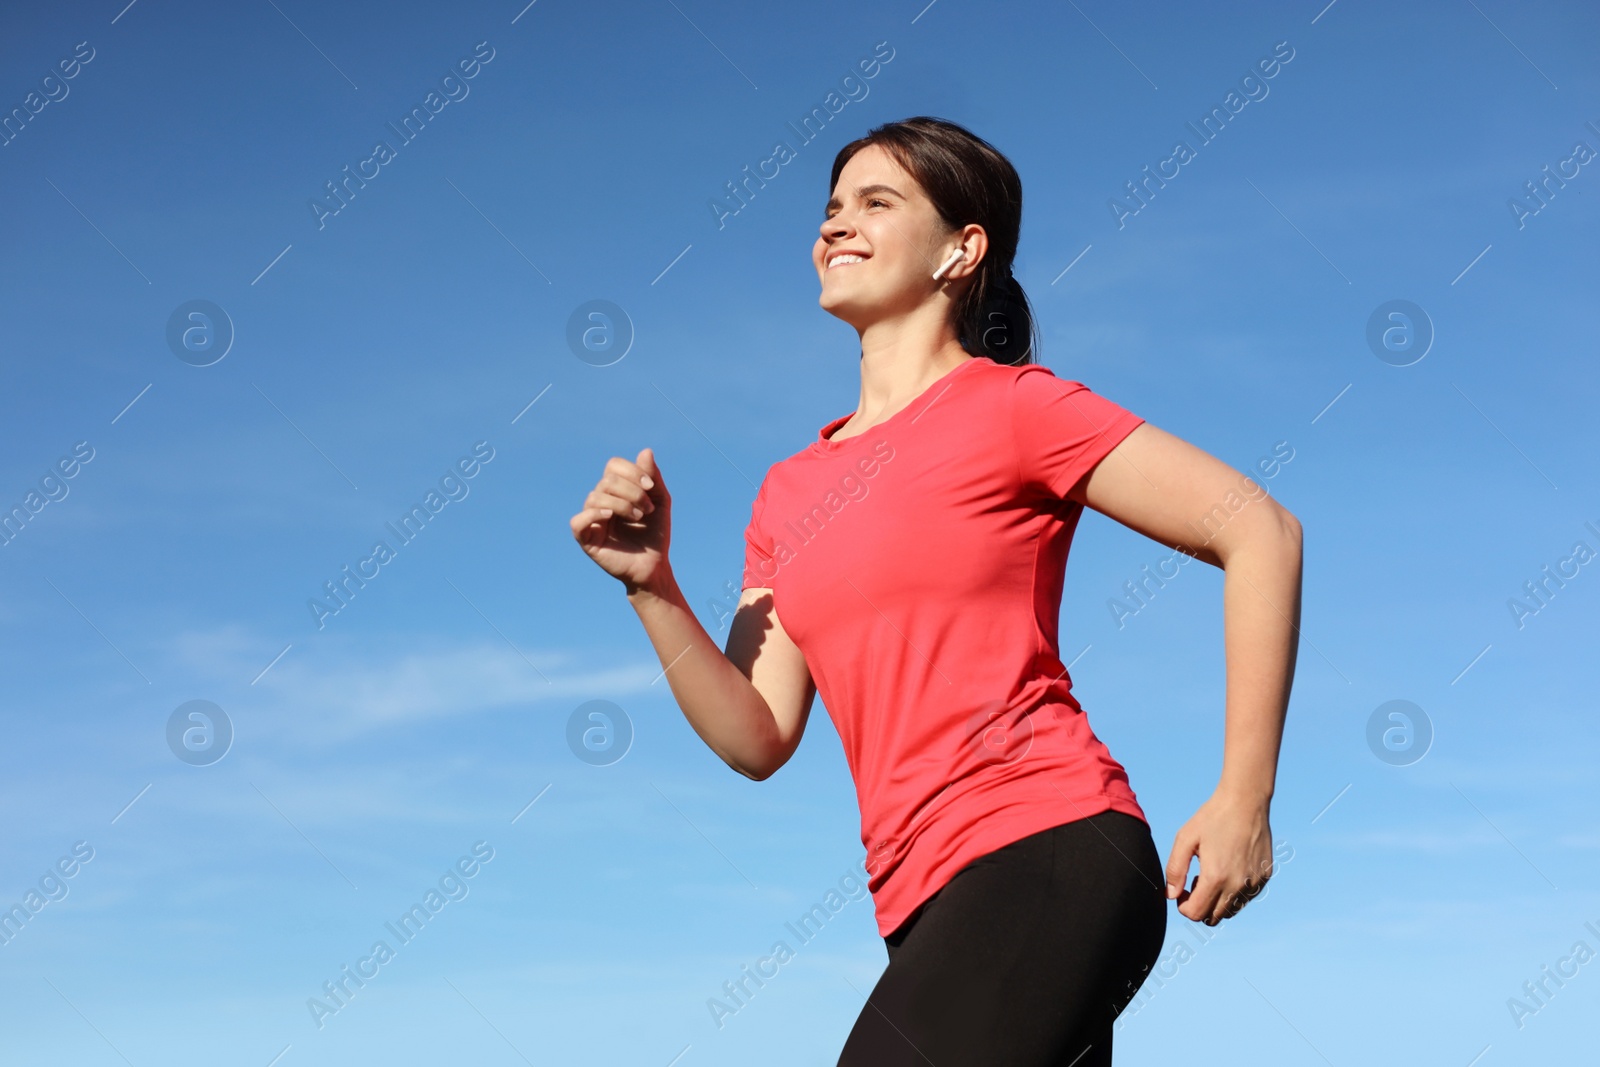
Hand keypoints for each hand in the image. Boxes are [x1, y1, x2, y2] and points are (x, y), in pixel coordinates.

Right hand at [570, 448, 669, 592]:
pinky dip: (594, 514)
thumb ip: (652, 477)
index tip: (650, 487)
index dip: (632, 471)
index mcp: (615, 490)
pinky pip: (578, 520)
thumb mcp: (659, 501)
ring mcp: (591, 519)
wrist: (654, 565)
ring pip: (595, 497)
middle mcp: (600, 501)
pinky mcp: (586, 538)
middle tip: (646, 509)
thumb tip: (645, 451)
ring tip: (637, 518)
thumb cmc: (655, 533)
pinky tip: (610, 516)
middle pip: (607, 481)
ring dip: (622, 504)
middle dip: (631, 491)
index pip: (613, 466)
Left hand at [1164, 789, 1273, 924]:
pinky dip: (1234, 893)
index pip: (1195, 913)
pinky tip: (1228, 869)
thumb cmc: (1212, 817)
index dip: (1183, 906)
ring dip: (1217, 901)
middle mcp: (1238, 886)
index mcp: (1216, 877)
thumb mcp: (1185, 839)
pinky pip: (1246, 898)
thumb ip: (1175, 869)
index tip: (1181, 890)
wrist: (1246, 801)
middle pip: (1213, 917)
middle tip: (1195, 881)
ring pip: (1231, 911)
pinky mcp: (1264, 878)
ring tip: (1212, 874)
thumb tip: (1171, 895)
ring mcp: (1254, 883)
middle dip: (1199, 905)